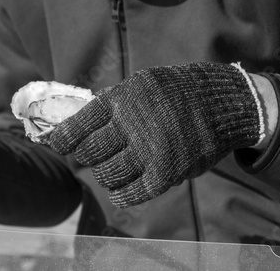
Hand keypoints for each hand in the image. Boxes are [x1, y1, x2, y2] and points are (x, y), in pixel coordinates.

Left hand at [50, 62, 264, 206]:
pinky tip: (118, 190)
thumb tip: (78, 119)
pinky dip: (120, 194)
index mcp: (122, 99)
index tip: (57, 143)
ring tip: (107, 168)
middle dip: (83, 155)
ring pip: (107, 173)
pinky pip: (131, 193)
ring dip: (103, 173)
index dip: (63, 137)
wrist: (221, 104)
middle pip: (89, 152)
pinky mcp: (166, 174)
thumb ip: (112, 101)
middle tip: (86, 156)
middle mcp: (132, 125)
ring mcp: (150, 151)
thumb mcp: (141, 84)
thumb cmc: (175, 92)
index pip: (79, 123)